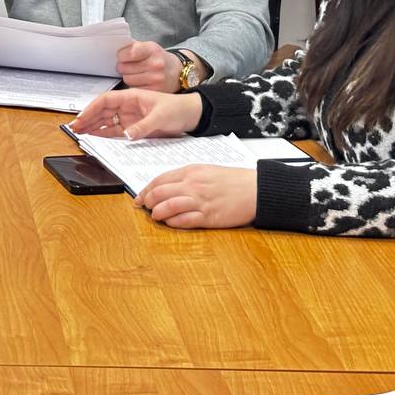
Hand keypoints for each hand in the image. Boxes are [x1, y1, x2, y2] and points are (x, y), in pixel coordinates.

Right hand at [71, 89, 202, 139]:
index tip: (82, 118)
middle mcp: (128, 106)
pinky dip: (104, 133)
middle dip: (88, 118)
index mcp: (131, 97)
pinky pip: (115, 130)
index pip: (106, 100)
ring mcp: (129, 116)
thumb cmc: (177, 108)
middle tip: (75, 127)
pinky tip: (94, 136)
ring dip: (93, 126)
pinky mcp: (133, 126)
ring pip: (106, 120)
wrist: (190, 114)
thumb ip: (143, 126)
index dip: (92, 109)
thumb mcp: (160, 117)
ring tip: (79, 132)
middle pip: (102, 111)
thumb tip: (127, 135)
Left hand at [117, 41, 181, 91]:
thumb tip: (116, 52)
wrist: (175, 72)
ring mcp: (156, 79)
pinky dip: (134, 86)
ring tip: (135, 73)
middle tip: (127, 65)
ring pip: (127, 79)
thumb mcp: (148, 47)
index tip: (121, 56)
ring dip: (127, 76)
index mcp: (152, 50)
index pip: (130, 52)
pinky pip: (134, 88)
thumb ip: (133, 47)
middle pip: (124, 67)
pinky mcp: (155, 91)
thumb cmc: (157, 58)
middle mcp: (156, 64)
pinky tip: (140, 81)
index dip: (121, 55)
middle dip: (122, 66)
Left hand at [134, 165, 256, 228]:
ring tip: (155, 216)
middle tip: (145, 207)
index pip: (160, 180)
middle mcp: (193, 185)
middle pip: (159, 193)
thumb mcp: (206, 171)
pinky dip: (173, 223)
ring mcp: (200, 201)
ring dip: (157, 213)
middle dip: (147, 201)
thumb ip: (186, 178)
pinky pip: (184, 220)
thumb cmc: (232, 181)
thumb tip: (167, 187)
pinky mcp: (209, 217)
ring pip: (167, 207)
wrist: (256, 189)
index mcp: (191, 171)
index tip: (139, 197)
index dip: (145, 190)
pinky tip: (170, 223)